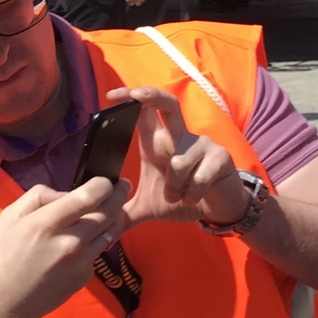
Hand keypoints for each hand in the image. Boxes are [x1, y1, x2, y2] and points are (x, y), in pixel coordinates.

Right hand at [0, 178, 128, 317]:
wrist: (4, 301)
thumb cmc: (2, 256)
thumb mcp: (10, 216)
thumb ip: (40, 196)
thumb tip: (68, 193)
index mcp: (47, 223)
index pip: (88, 197)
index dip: (104, 185)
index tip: (107, 180)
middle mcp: (70, 241)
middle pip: (109, 212)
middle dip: (120, 195)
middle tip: (123, 186)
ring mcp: (82, 261)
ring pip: (111, 231)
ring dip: (115, 217)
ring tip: (113, 208)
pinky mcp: (87, 275)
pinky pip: (99, 251)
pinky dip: (97, 241)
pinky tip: (85, 240)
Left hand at [110, 86, 250, 229]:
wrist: (218, 211)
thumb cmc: (183, 200)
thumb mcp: (147, 208)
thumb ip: (123, 212)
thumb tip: (97, 222)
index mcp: (158, 143)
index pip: (145, 112)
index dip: (130, 98)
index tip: (111, 96)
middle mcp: (179, 137)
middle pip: (168, 104)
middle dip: (151, 96)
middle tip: (135, 96)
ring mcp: (202, 145)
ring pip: (178, 162)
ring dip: (173, 187)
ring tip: (177, 198)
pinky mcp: (220, 158)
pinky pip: (199, 177)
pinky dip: (191, 194)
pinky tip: (194, 199)